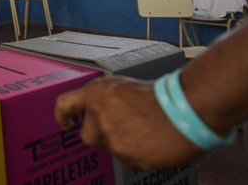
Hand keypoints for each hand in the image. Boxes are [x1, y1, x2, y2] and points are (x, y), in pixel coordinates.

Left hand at [54, 76, 201, 169]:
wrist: (186, 107)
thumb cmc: (159, 96)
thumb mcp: (123, 88)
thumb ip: (104, 102)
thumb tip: (95, 116)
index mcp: (97, 93)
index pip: (64, 104)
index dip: (62, 117)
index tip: (66, 125)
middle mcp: (99, 114)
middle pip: (87, 136)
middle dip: (101, 136)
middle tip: (124, 128)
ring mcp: (112, 136)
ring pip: (110, 148)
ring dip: (124, 145)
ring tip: (146, 131)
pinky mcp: (127, 154)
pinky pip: (127, 160)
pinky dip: (138, 155)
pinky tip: (153, 142)